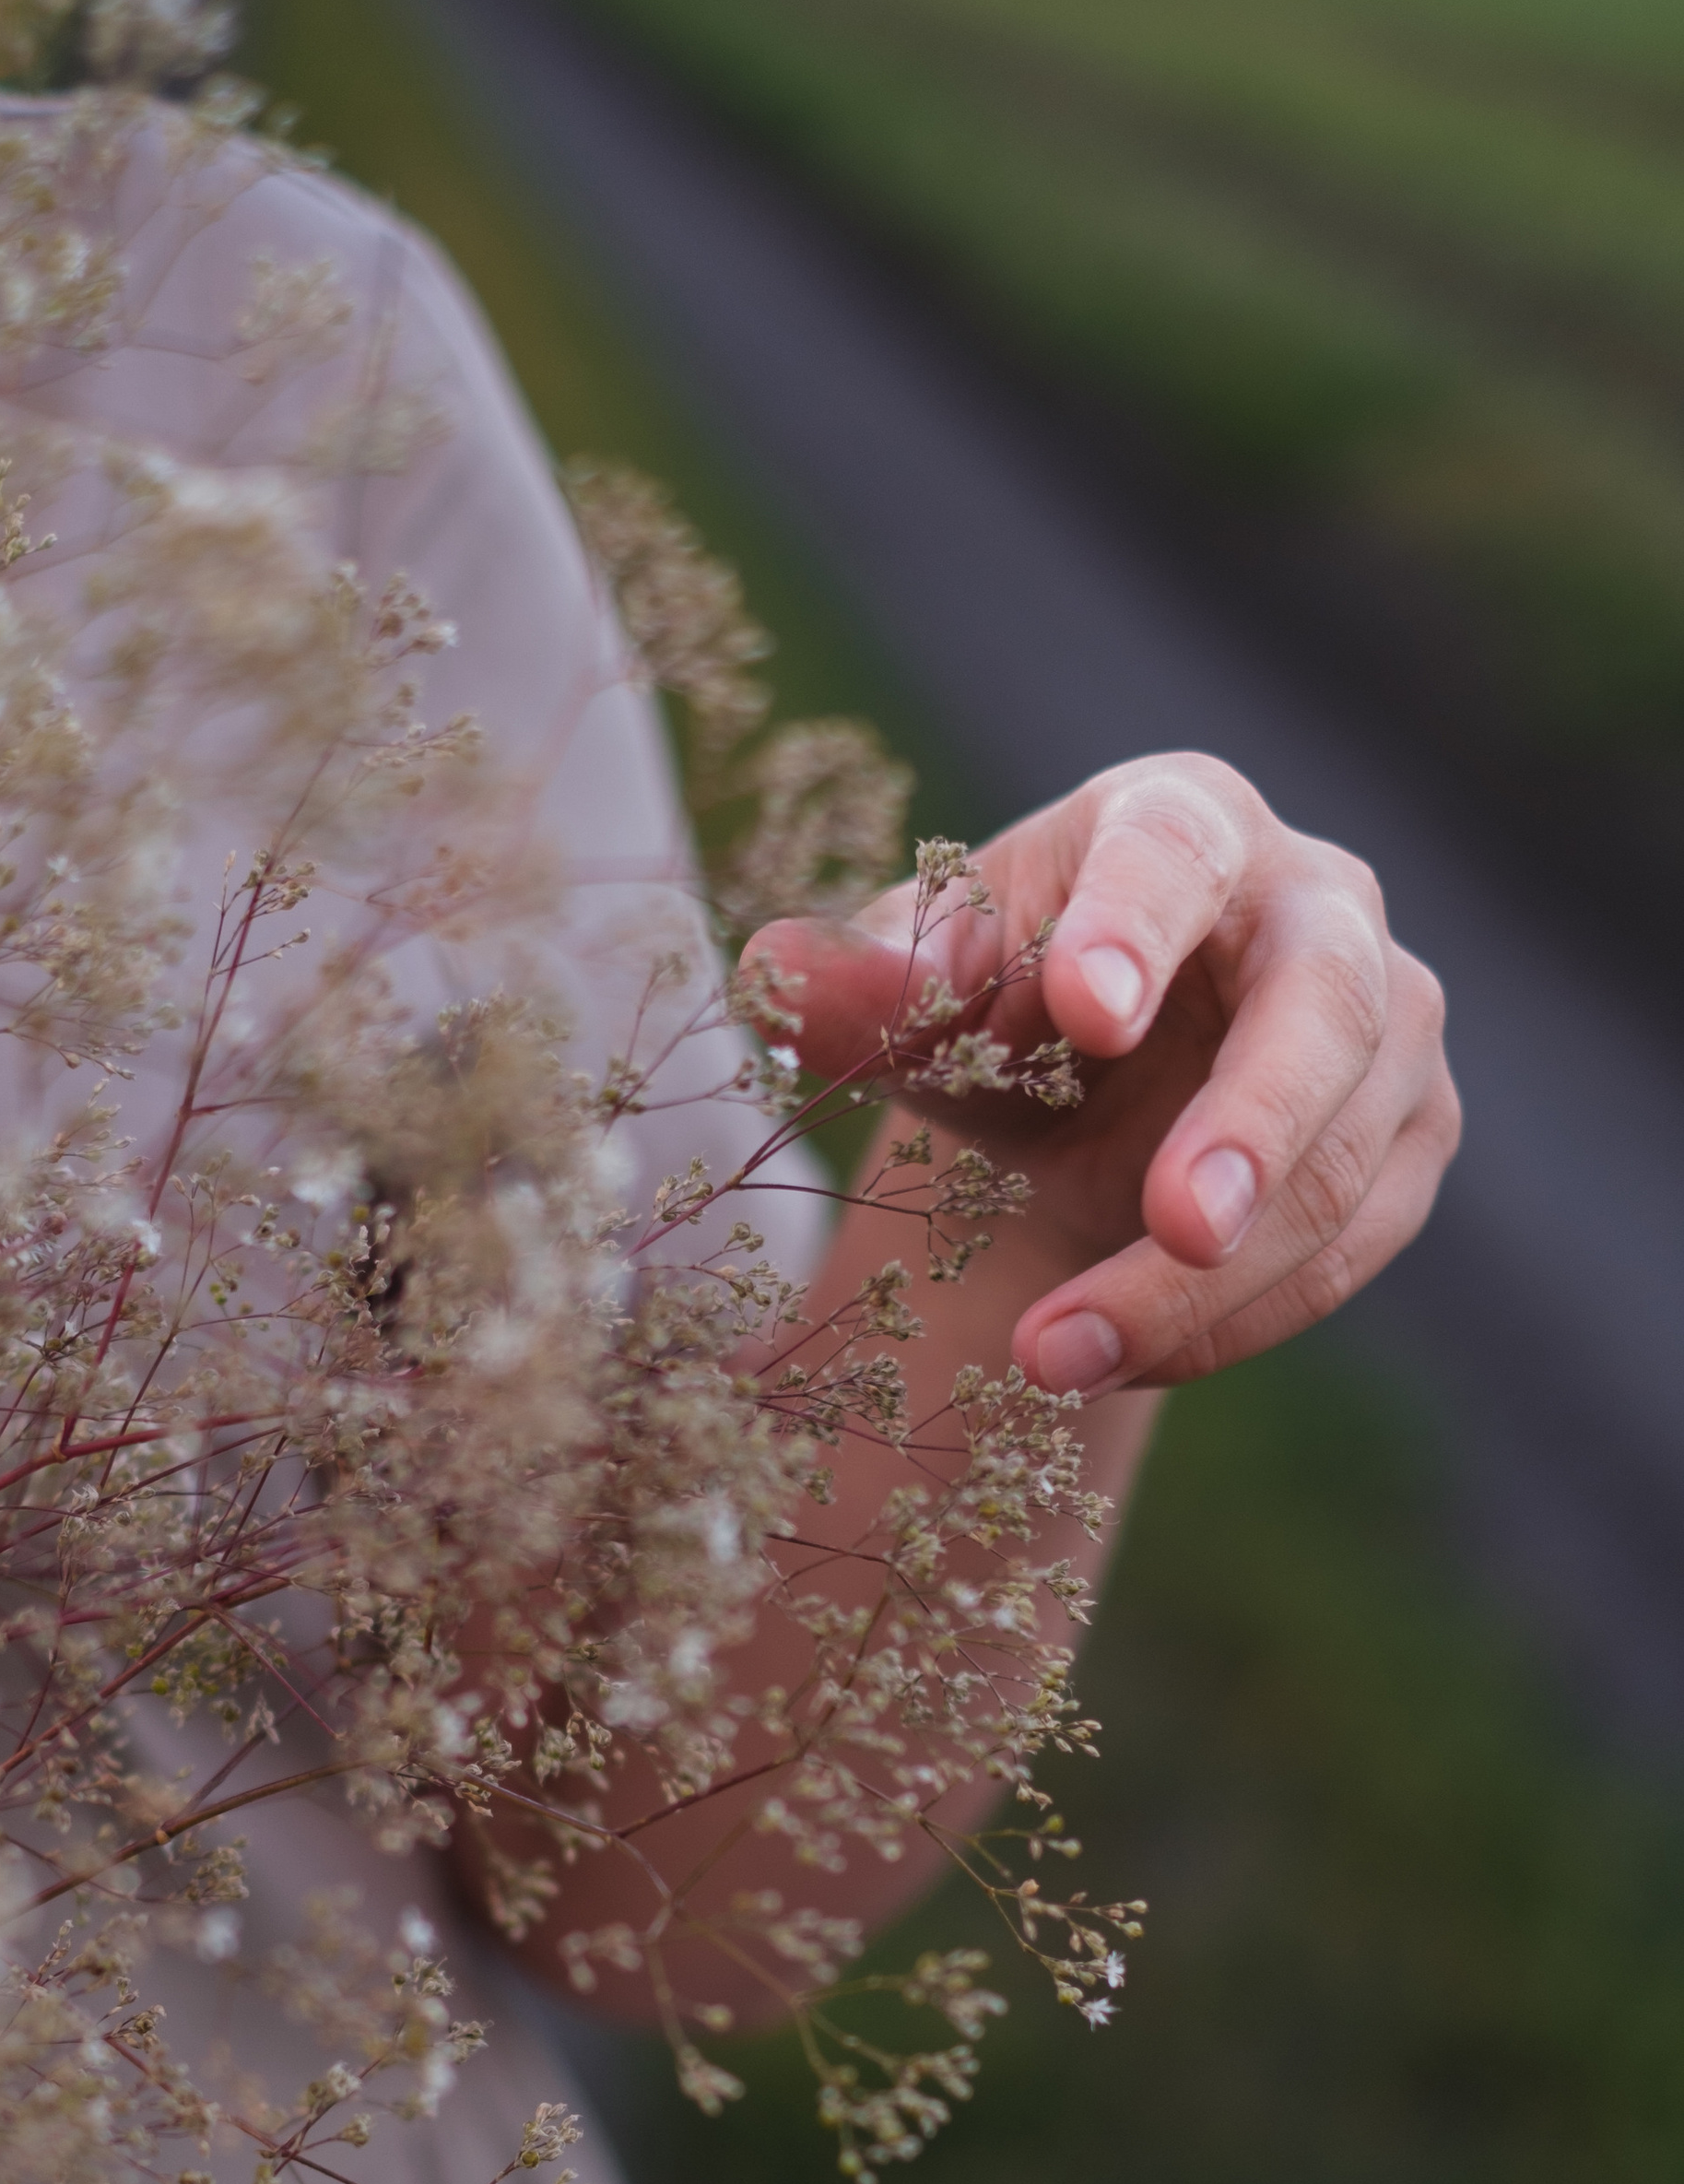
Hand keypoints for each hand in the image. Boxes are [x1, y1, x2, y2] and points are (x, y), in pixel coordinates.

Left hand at [743, 751, 1460, 1394]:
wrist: (1087, 1100)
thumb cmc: (994, 1009)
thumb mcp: (911, 999)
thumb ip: (853, 988)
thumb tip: (775, 975)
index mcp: (1181, 820)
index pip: (1175, 852)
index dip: (1135, 924)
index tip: (1082, 1012)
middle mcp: (1316, 902)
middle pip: (1326, 1006)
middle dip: (1255, 1125)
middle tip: (1174, 1225)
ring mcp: (1387, 1024)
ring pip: (1345, 1160)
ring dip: (1207, 1280)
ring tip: (1056, 1360)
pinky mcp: (1408, 1138)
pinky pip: (1351, 1246)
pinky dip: (1236, 1321)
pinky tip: (1118, 1363)